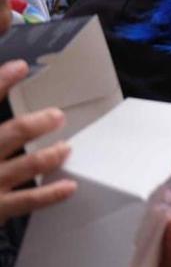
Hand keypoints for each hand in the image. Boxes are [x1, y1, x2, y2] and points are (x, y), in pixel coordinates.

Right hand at [0, 60, 76, 223]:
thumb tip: (7, 98)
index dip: (1, 82)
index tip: (20, 66)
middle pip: (14, 132)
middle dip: (39, 122)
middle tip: (56, 116)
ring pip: (29, 164)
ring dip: (52, 153)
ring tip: (66, 147)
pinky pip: (30, 200)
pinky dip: (52, 193)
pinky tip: (69, 186)